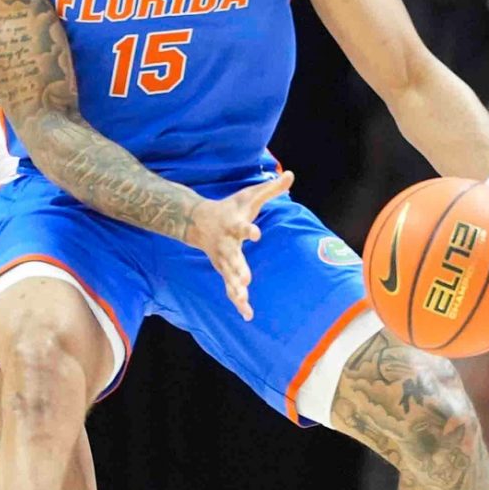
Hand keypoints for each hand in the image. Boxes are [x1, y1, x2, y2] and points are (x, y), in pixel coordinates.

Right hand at [182, 171, 293, 320]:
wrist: (197, 222)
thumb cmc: (230, 208)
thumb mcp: (249, 196)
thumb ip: (271, 188)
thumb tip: (291, 175)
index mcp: (233, 226)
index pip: (241, 228)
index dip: (248, 231)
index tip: (255, 234)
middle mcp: (227, 245)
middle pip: (232, 259)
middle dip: (237, 270)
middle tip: (244, 280)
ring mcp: (223, 260)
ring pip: (229, 277)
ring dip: (235, 290)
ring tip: (243, 301)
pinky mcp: (223, 271)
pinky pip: (230, 288)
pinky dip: (238, 301)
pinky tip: (248, 314)